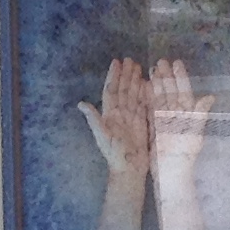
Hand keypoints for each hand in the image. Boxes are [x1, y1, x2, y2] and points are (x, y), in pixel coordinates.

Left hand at [76, 57, 151, 178]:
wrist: (129, 169)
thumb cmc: (114, 154)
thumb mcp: (102, 137)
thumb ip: (94, 120)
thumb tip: (81, 104)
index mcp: (110, 114)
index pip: (111, 91)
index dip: (113, 76)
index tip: (116, 62)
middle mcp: (120, 113)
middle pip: (123, 89)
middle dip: (126, 75)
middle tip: (131, 59)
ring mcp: (131, 118)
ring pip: (133, 95)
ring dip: (135, 81)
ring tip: (139, 67)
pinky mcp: (141, 123)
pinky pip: (143, 105)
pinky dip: (145, 94)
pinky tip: (149, 84)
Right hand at [147, 58, 214, 168]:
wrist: (171, 172)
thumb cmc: (185, 154)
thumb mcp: (194, 133)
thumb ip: (199, 114)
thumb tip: (209, 96)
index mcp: (188, 114)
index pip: (184, 91)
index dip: (180, 77)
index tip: (176, 63)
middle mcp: (177, 114)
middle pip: (171, 91)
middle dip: (166, 76)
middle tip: (161, 61)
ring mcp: (166, 119)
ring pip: (161, 97)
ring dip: (157, 83)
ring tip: (152, 69)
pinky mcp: (156, 126)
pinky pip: (152, 107)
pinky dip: (149, 97)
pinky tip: (145, 86)